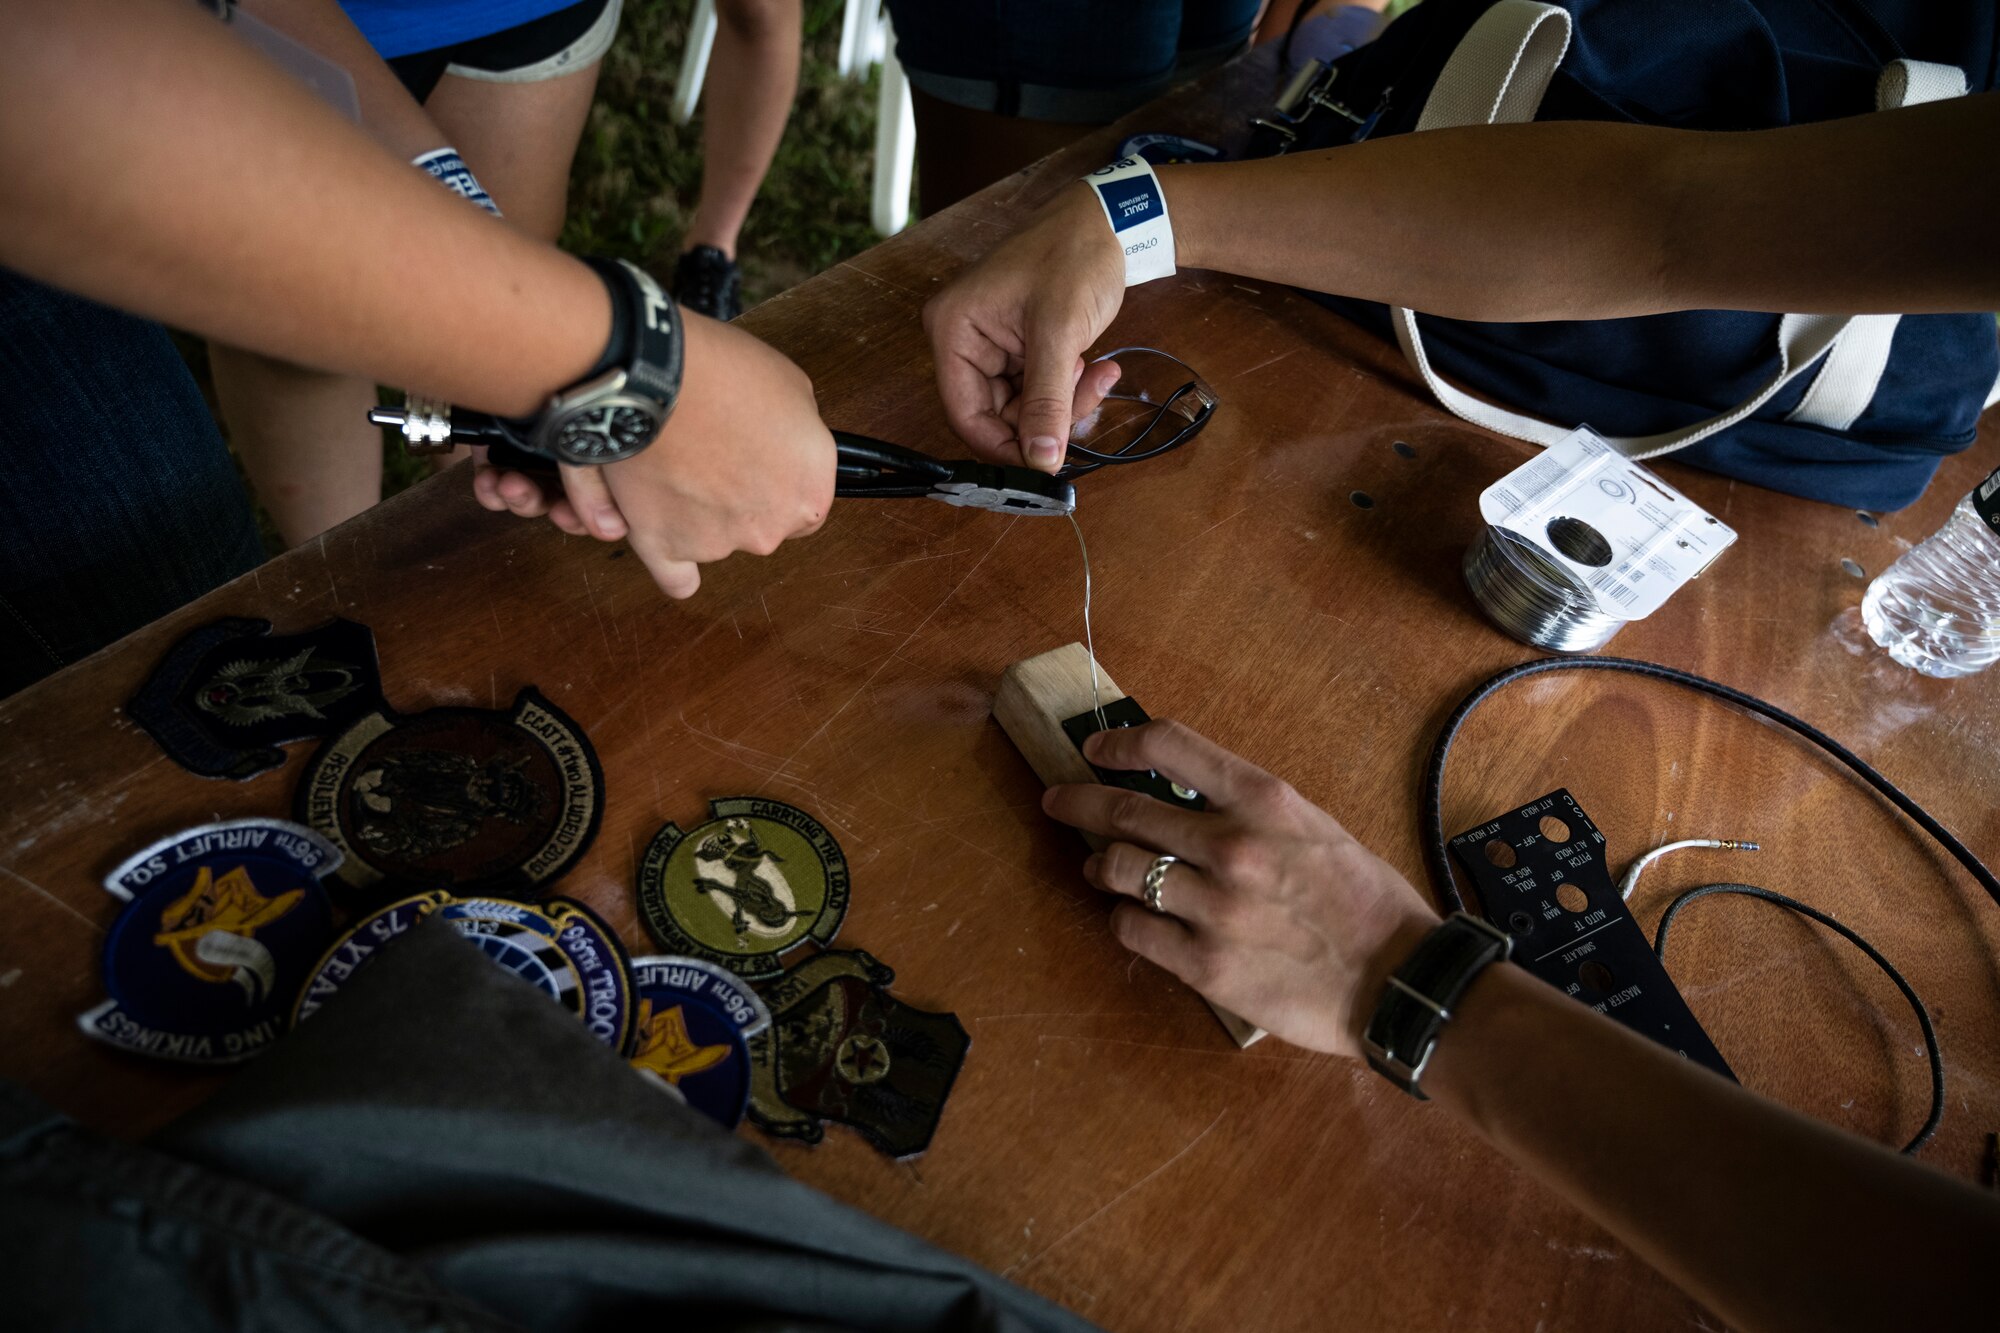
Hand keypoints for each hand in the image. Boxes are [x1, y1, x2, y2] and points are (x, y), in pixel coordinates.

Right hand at [472, 312, 834, 597]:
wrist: (650, 375)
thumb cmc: (717, 370)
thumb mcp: (790, 386)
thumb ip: (796, 435)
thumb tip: (785, 445)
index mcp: (810, 488)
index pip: (806, 507)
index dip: (779, 482)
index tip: (758, 467)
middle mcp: (772, 524)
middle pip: (761, 525)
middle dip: (739, 499)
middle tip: (710, 457)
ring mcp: (718, 542)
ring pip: (715, 539)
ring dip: (699, 513)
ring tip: (672, 464)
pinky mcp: (666, 547)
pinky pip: (676, 579)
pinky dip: (673, 567)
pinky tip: (668, 545)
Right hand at [923, 182, 1128, 471]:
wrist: (1107, 222)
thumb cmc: (1073, 256)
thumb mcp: (1058, 333)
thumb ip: (1048, 402)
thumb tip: (1042, 462)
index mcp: (954, 330)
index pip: (965, 414)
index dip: (1003, 446)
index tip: (1045, 463)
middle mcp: (964, 341)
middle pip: (995, 415)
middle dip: (1045, 418)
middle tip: (1087, 400)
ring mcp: (993, 346)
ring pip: (1022, 408)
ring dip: (1065, 403)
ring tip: (1097, 372)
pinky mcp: (1020, 349)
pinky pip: (1039, 391)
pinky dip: (1070, 389)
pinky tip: (1097, 366)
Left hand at [1043, 720, 1439, 1055]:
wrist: (1399, 981)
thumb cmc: (1366, 901)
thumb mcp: (1314, 827)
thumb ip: (1250, 811)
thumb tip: (1184, 794)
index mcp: (1264, 801)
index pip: (1168, 745)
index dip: (1119, 742)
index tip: (1095, 748)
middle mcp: (1231, 847)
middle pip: (1125, 810)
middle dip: (1080, 801)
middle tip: (1058, 801)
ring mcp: (1213, 908)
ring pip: (1118, 870)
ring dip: (1099, 864)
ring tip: (1098, 867)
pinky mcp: (1203, 965)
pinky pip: (1132, 930)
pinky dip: (1124, 918)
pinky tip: (1132, 916)